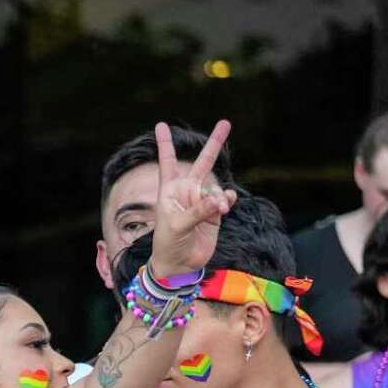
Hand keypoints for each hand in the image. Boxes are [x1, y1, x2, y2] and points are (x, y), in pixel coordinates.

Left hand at [148, 119, 235, 278]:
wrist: (179, 265)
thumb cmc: (168, 244)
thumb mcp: (177, 226)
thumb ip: (198, 211)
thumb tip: (220, 201)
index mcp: (170, 191)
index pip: (168, 163)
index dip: (166, 144)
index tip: (161, 124)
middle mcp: (187, 192)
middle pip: (202, 163)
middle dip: (214, 143)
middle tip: (225, 122)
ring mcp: (202, 201)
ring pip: (217, 188)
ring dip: (219, 198)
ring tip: (218, 210)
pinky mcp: (215, 213)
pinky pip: (225, 200)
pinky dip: (226, 202)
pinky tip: (224, 207)